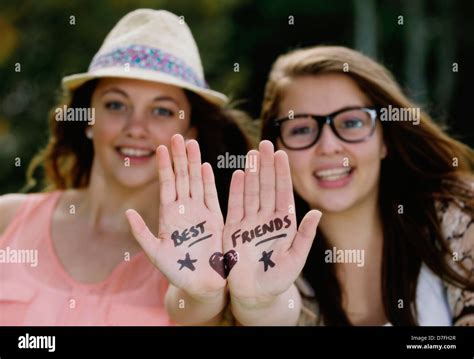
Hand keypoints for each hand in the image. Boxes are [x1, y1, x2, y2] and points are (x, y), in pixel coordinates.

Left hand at [126, 134, 225, 299]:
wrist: (200, 284)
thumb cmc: (176, 271)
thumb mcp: (154, 252)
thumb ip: (141, 233)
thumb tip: (128, 213)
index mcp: (169, 215)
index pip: (166, 184)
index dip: (164, 166)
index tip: (160, 147)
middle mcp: (185, 209)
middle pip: (182, 178)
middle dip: (179, 157)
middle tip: (177, 135)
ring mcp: (201, 212)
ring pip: (196, 182)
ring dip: (193, 163)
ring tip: (191, 143)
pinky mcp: (215, 219)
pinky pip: (212, 197)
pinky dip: (208, 182)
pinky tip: (205, 166)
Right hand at [223, 141, 320, 305]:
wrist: (255, 294)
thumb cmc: (278, 279)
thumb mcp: (296, 258)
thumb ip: (305, 235)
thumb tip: (317, 212)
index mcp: (284, 223)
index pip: (283, 192)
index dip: (282, 173)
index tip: (280, 153)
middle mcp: (267, 218)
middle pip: (266, 186)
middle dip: (266, 165)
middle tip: (264, 143)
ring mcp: (249, 222)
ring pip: (251, 192)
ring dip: (252, 173)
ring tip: (251, 153)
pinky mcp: (233, 229)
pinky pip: (235, 206)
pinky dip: (236, 190)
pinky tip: (239, 174)